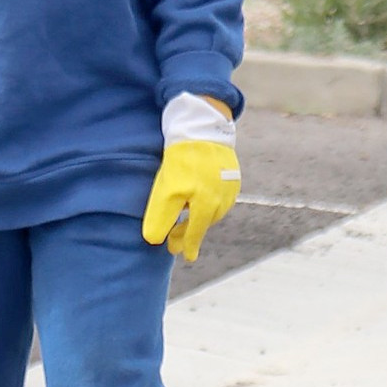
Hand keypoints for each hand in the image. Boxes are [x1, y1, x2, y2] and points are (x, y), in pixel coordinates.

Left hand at [142, 130, 240, 262]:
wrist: (203, 129)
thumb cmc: (183, 160)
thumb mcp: (167, 190)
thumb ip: (162, 217)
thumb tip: (154, 240)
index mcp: (207, 207)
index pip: (195, 232)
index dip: (189, 245)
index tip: (187, 257)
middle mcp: (222, 202)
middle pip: (204, 223)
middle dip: (191, 232)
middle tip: (177, 239)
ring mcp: (230, 189)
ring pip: (213, 210)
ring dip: (199, 216)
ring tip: (187, 217)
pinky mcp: (233, 176)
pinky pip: (220, 197)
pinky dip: (208, 202)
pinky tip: (200, 197)